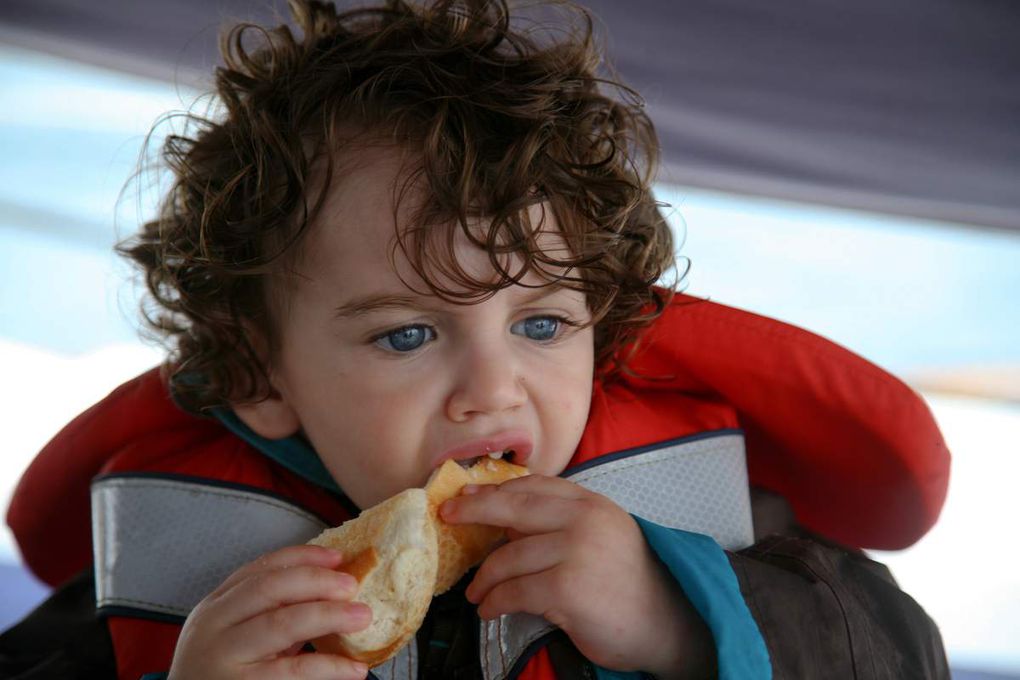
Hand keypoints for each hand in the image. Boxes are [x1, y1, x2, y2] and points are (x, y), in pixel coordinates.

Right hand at [168, 545, 371, 679]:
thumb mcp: (235, 636)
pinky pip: (293, 672)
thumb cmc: (222, 674)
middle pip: (269, 589)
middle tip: (352, 585)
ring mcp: (224, 658)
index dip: (301, 558)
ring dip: (329, 616)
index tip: (337, 557)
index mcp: (214, 606)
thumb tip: (333, 592)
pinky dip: (329, 667)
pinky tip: (355, 668)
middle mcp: (213, 627)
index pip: (259, 569)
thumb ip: (270, 613)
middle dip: (316, 581)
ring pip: (281, 624)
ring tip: (363, 616)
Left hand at [440, 475, 715, 679]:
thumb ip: (562, 521)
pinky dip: (495, 601)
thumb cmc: (626, 583)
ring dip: (484, 577)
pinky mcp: (567, 587)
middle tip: (447, 516)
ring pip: (508, 557)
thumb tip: (504, 520)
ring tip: (475, 592)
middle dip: (474, 511)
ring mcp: (576, 551)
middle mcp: (584, 520)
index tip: (466, 494)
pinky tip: (489, 609)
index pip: (535, 486)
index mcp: (591, 503)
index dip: (495, 489)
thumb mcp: (601, 535)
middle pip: (514, 507)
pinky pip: (514, 590)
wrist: (664, 624)